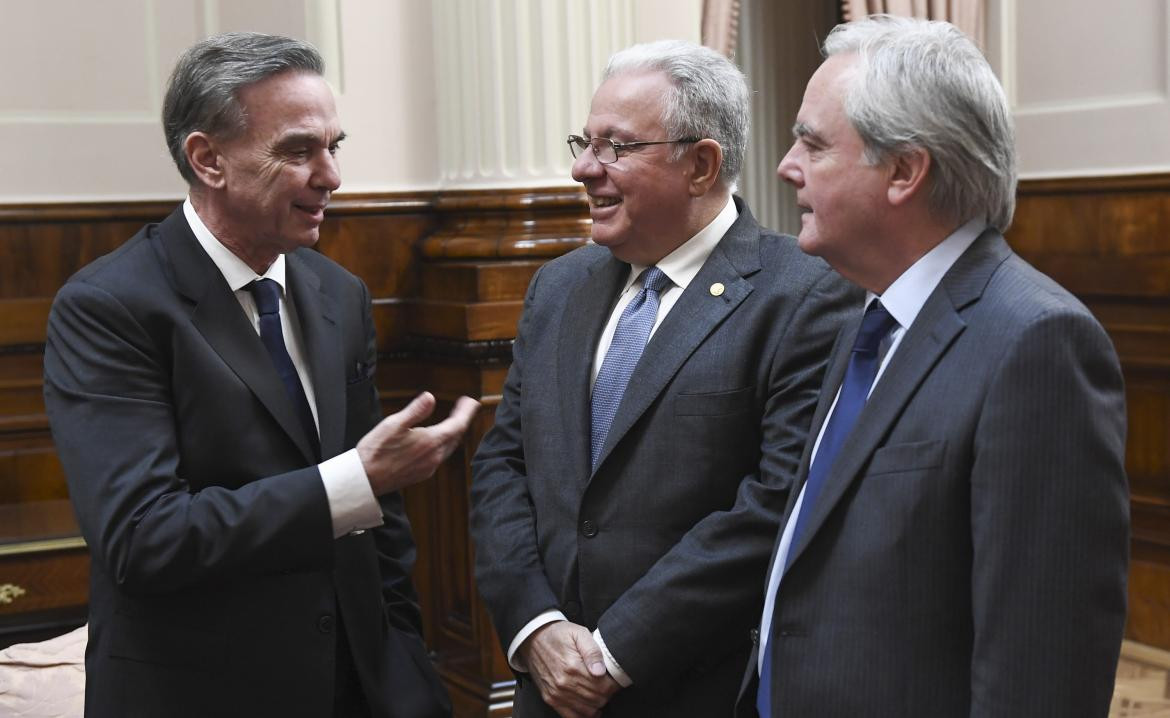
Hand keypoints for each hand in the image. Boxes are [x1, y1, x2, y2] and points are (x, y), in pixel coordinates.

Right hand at [357, 392, 478, 494]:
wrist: (365, 479)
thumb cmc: (376, 452)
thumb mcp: (394, 424)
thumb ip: (415, 410)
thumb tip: (430, 397)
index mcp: (430, 442)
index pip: (458, 425)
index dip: (466, 412)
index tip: (471, 401)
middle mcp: (434, 457)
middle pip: (456, 436)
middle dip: (462, 420)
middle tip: (464, 407)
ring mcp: (429, 467)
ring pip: (449, 447)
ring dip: (454, 433)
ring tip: (453, 421)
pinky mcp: (422, 474)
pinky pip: (440, 456)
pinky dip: (444, 444)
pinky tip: (437, 441)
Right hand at [519, 622, 620, 717]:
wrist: (533, 638)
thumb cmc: (558, 635)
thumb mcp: (579, 633)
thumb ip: (592, 651)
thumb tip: (600, 671)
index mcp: (573, 667)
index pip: (604, 687)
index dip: (615, 685)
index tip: (616, 679)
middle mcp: (563, 684)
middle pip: (598, 700)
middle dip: (608, 694)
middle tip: (609, 684)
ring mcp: (556, 694)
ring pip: (588, 710)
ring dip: (598, 704)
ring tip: (600, 692)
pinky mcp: (550, 699)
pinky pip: (571, 716)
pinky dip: (584, 714)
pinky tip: (589, 705)